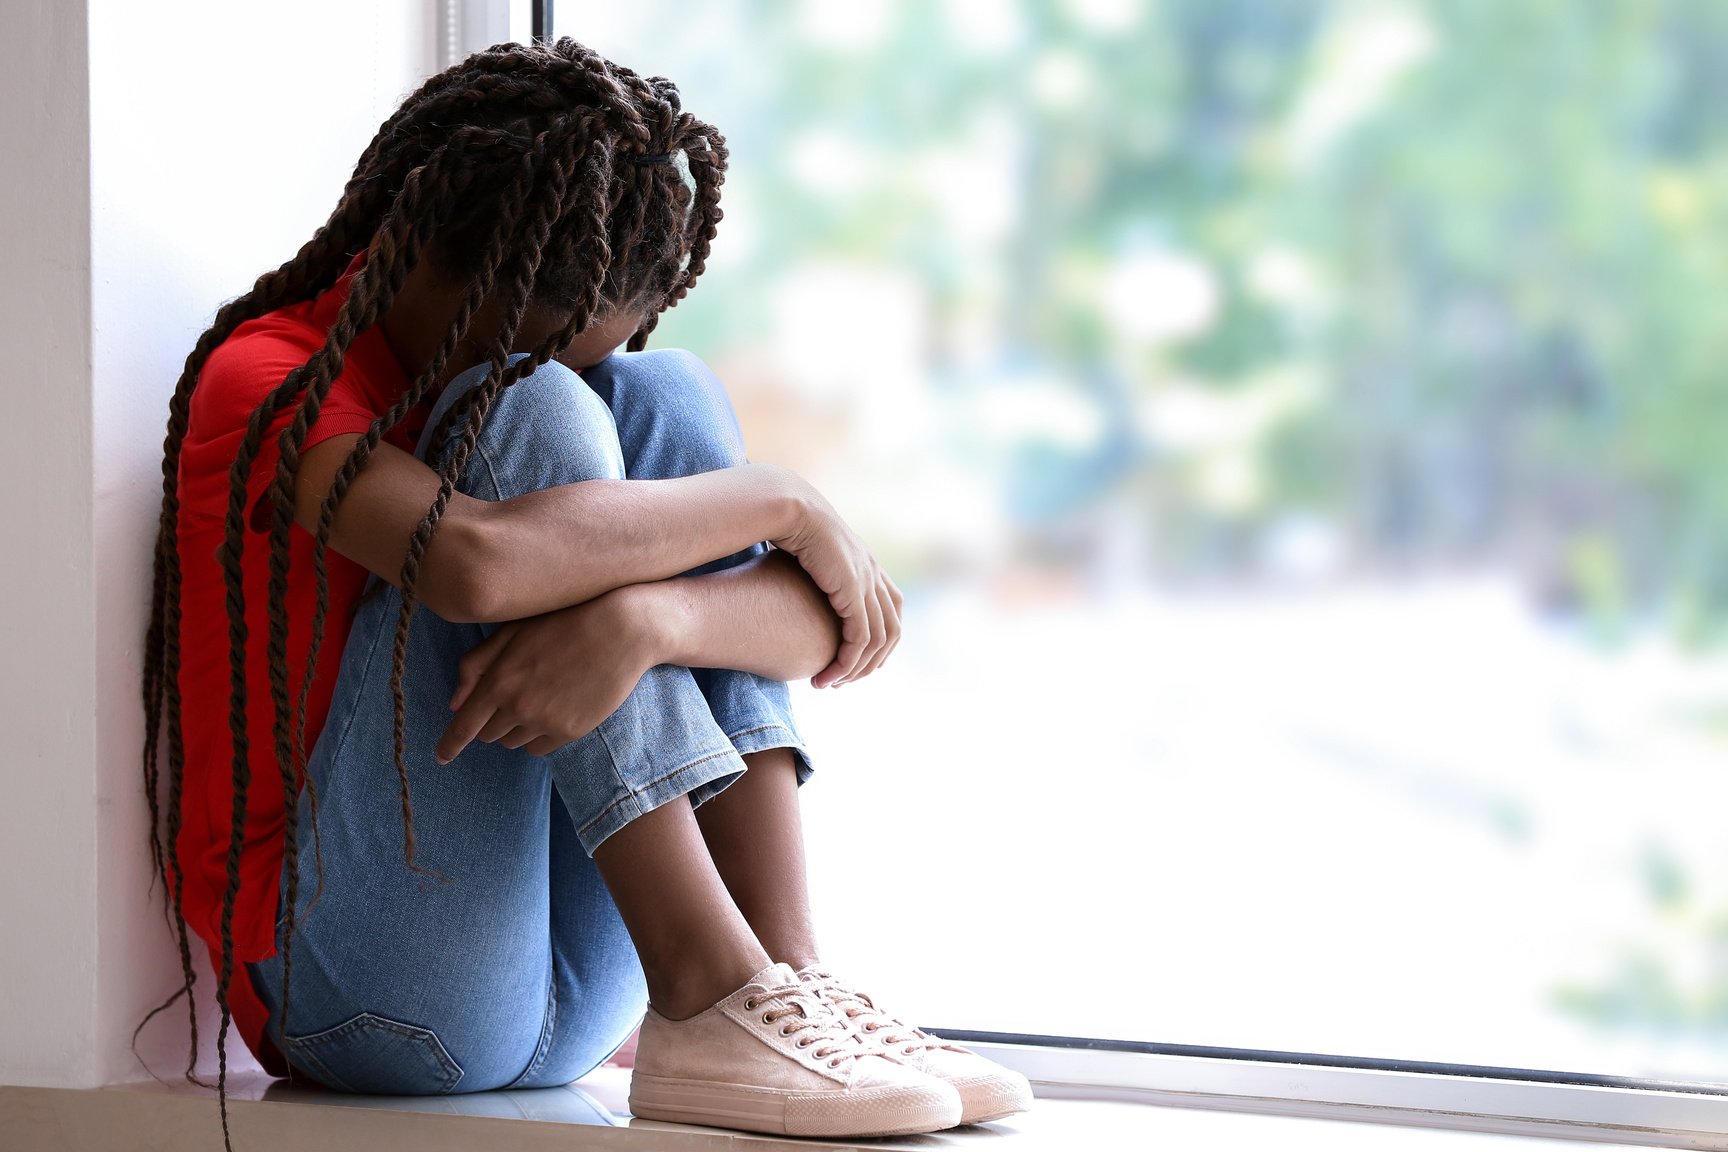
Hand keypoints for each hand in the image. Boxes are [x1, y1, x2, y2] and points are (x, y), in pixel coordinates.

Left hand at [435, 590, 656, 762]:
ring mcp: (546, 722)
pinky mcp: (570, 731)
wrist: (622, 630)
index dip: (449, 744)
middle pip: (488, 734)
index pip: (464, 725)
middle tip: (510, 697)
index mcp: (499, 680)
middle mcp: (518, 707)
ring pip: (513, 742)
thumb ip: (477, 664)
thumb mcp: (513, 632)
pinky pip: (539, 748)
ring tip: (538, 697)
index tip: (440, 757)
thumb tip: (454, 702)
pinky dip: (538, 736)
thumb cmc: (563, 622)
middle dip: (490, 721)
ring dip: (515, 728)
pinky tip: (554, 709)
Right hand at [770, 480, 902, 687]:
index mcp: (868, 564)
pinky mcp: (852, 592)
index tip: (853, 658)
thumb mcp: (805, 554)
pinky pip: (859, 638)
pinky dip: (846, 663)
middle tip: (846, 679)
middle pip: (892, 629)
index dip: (880, 638)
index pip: (891, 609)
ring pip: (878, 640)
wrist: (790, 508)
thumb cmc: (786, 528)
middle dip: (873, 661)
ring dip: (856, 668)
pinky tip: (827, 676)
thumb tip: (801, 583)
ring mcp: (866, 583)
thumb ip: (812, 572)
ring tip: (832, 683)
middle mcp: (874, 574)